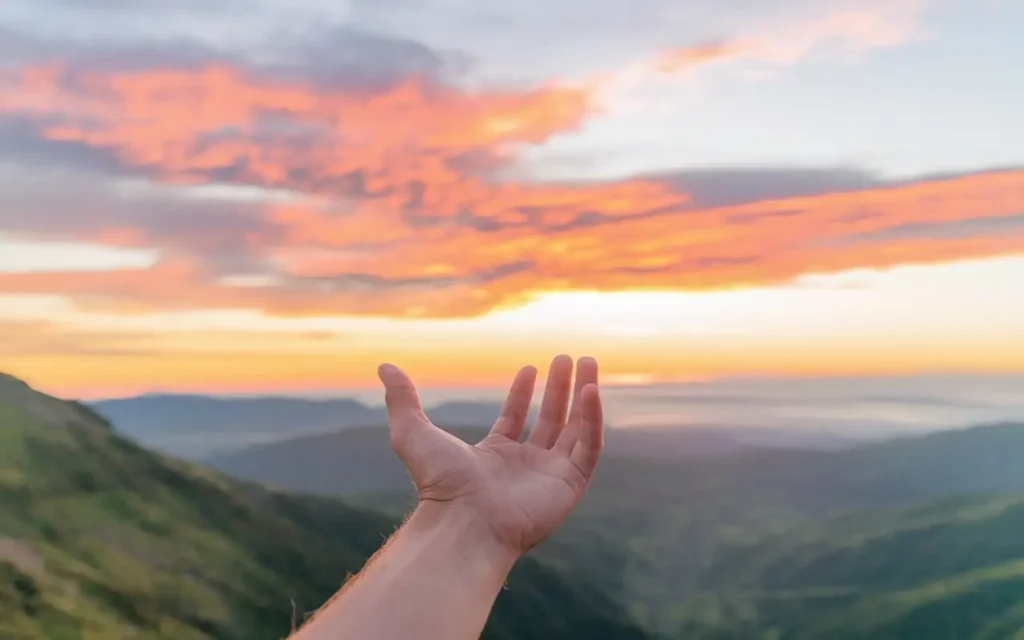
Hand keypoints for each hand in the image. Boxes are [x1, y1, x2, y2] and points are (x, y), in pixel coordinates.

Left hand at [377, 355, 603, 554]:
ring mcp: (550, 476)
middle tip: (569, 358)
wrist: (465, 522)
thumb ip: (403, 400)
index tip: (530, 366)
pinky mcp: (570, 485)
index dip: (523, 393)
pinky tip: (591, 390)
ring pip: (575, 429)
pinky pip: (589, 446)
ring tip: (589, 363)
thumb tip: (385, 367)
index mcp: (494, 457)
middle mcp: (525, 466)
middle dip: (559, 388)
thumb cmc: (439, 485)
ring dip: (584, 396)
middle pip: (550, 419)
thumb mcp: (413, 433)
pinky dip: (593, 419)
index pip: (516, 420)